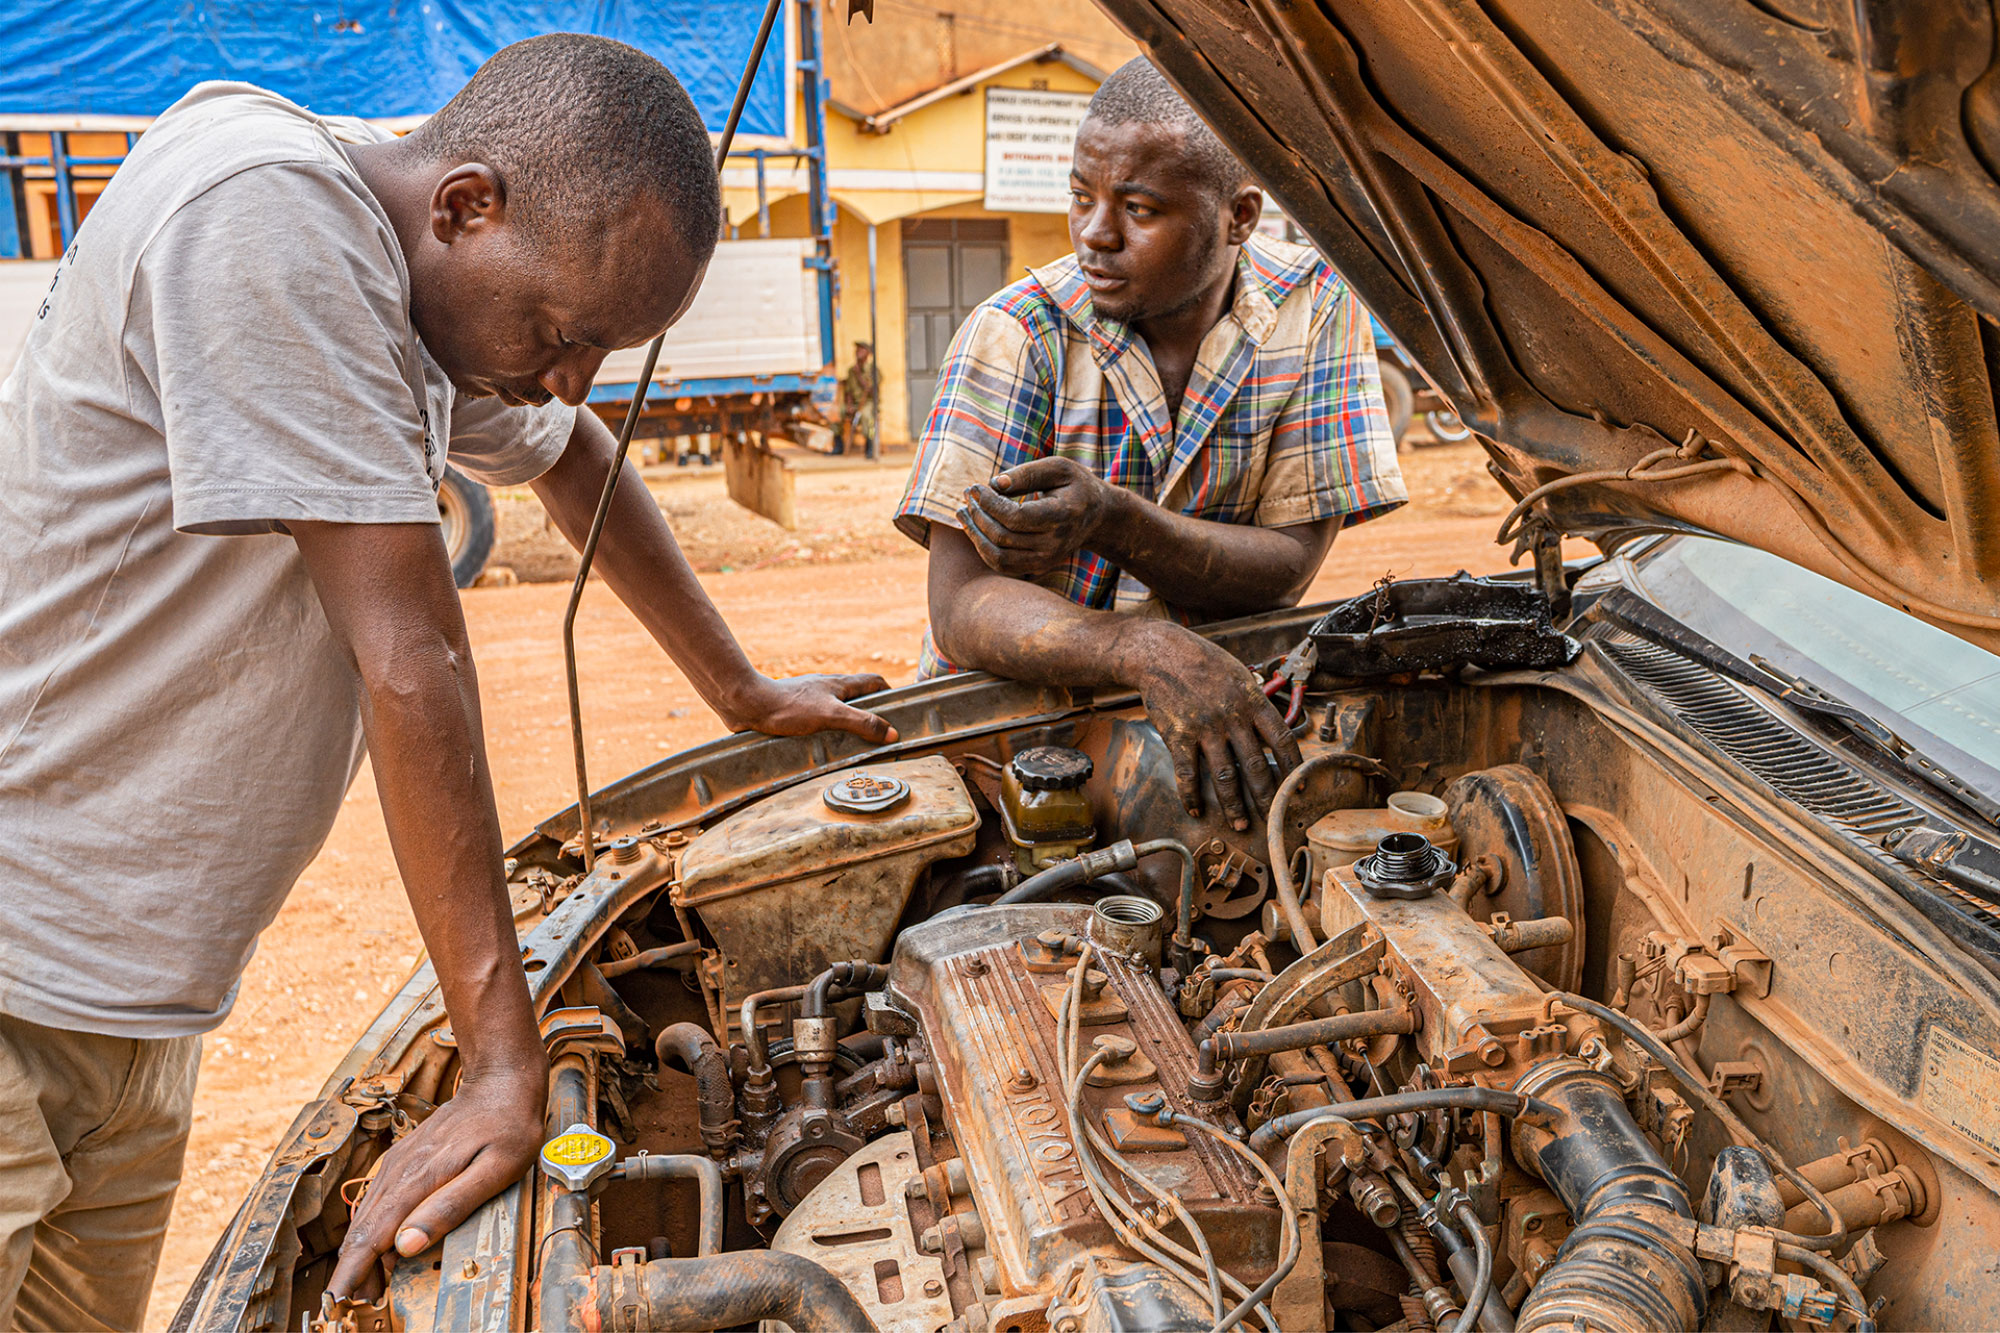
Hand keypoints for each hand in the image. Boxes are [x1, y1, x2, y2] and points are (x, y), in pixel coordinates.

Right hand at [328, 1056, 546, 1296]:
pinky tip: (382, 1245)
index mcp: (418, 1179)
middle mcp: (400, 1171)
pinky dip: (372, 1228)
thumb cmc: (507, 1125)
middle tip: (350, 1305)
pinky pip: (379, 1200)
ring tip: (365, 1286)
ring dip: (361, 1253)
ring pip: (368, 1216)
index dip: (352, 1272)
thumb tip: (407, 1245)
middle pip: (363, 1230)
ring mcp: (400, 1163)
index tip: (337, 1301)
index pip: (372, 1236)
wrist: (501, 1080)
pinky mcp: (405, 1159)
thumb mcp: (496, 1170)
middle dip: (352, 1270)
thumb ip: (451, 1206)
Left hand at [722, 672, 897, 743]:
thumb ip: (862, 724)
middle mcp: (826, 689)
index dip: (889, 694)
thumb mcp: (831, 716)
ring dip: (847, 724)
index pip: (874, 682)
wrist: (747, 704)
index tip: (898, 711)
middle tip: (878, 735)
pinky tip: (822, 748)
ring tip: (853, 747)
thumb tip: (891, 733)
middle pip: (857, 697)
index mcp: (839, 684)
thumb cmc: (788, 706)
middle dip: (869, 713)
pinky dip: (825, 732)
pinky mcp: (793, 712)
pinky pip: (817, 720)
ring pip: (836, 709)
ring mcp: (809, 700)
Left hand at [956, 457, 1118, 576]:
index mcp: (1062, 516)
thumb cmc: (1075, 487)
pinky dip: (983, 548)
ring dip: (975, 535)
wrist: (1097, 517)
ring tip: (963, 513)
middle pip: (1003, 537)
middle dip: (978, 515)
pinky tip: (975, 528)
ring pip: (998, 556)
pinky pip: (1002, 565)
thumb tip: (995, 484)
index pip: (1015, 517)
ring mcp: (1046, 560)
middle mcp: (1054, 544)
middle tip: (967, 495)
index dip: (989, 503)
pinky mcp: (1037, 567)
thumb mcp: (1059, 468)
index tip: (976, 487)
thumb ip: (1028, 473)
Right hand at [1124, 622, 1300, 830]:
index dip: (1294, 767)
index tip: (1298, 787)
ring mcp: (1205, 728)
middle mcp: (1232, 717)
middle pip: (1256, 765)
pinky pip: (1188, 773)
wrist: (1161, 652)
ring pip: (1225, 776)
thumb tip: (1270, 730)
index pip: (1283, 740)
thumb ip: (1254, 703)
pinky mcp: (1179, 735)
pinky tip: (1195, 808)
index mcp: (1252, 701)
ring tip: (1238, 824)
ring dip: (1233, 805)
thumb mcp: (1239, 675)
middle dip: (1266, 797)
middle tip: (1272, 818)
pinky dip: (1191, 795)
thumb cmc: (1202, 661)